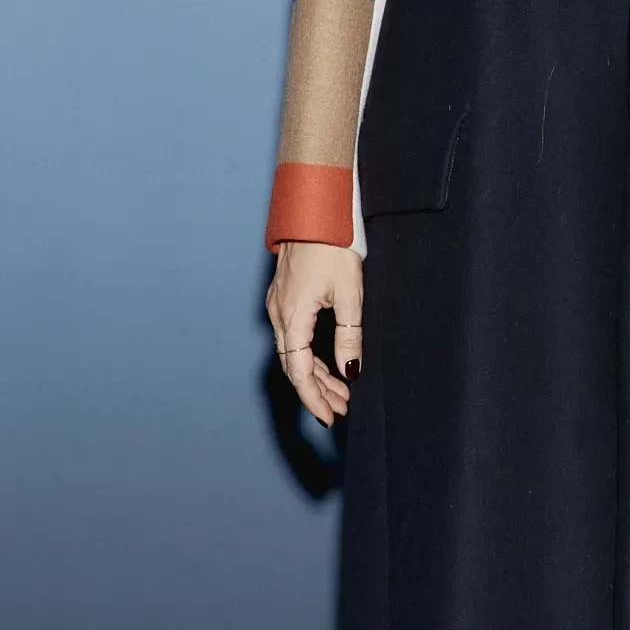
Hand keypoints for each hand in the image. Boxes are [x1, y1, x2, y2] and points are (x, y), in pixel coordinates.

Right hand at [267, 239, 362, 426]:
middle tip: (342, 408)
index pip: (299, 372)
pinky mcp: (284, 298)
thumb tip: (350, 370)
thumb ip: (348, 336)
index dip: (314, 399)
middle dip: (318, 391)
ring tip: (341, 391)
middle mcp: (279, 315)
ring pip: (294, 353)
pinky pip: (294, 338)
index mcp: (293, 318)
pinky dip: (310, 355)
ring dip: (316, 375)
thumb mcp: (349, 295)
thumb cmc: (332, 247)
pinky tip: (328, 362)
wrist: (314, 212)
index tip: (330, 416)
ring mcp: (279, 306)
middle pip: (295, 367)